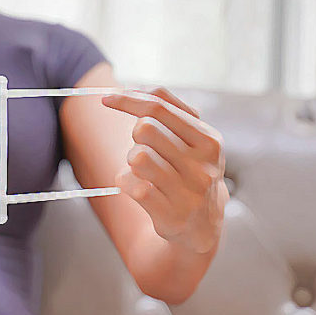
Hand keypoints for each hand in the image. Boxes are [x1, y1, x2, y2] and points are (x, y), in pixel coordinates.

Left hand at [103, 88, 226, 253]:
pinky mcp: (170, 214)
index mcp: (209, 141)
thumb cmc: (191, 173)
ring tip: (145, 171)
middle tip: (145, 148)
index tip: (106, 98)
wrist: (203, 225)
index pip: (160, 107)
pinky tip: (139, 189)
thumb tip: (134, 89)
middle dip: (136, 135)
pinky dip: (125, 182)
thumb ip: (170, 111)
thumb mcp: (194, 140)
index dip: (128, 99)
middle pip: (145, 128)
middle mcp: (203, 166)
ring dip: (131, 161)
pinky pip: (129, 184)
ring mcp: (188, 192)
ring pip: (137, 156)